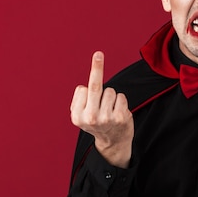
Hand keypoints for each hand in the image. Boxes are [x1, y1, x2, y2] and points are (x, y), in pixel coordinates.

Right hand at [70, 51, 133, 167]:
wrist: (113, 143)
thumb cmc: (96, 122)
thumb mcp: (82, 114)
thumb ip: (80, 100)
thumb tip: (83, 87)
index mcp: (77, 116)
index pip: (83, 89)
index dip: (87, 90)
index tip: (87, 89)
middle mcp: (91, 118)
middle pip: (94, 86)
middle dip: (96, 68)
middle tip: (98, 53)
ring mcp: (106, 118)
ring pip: (110, 91)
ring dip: (111, 97)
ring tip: (110, 110)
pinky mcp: (120, 118)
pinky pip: (121, 96)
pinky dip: (121, 101)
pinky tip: (118, 112)